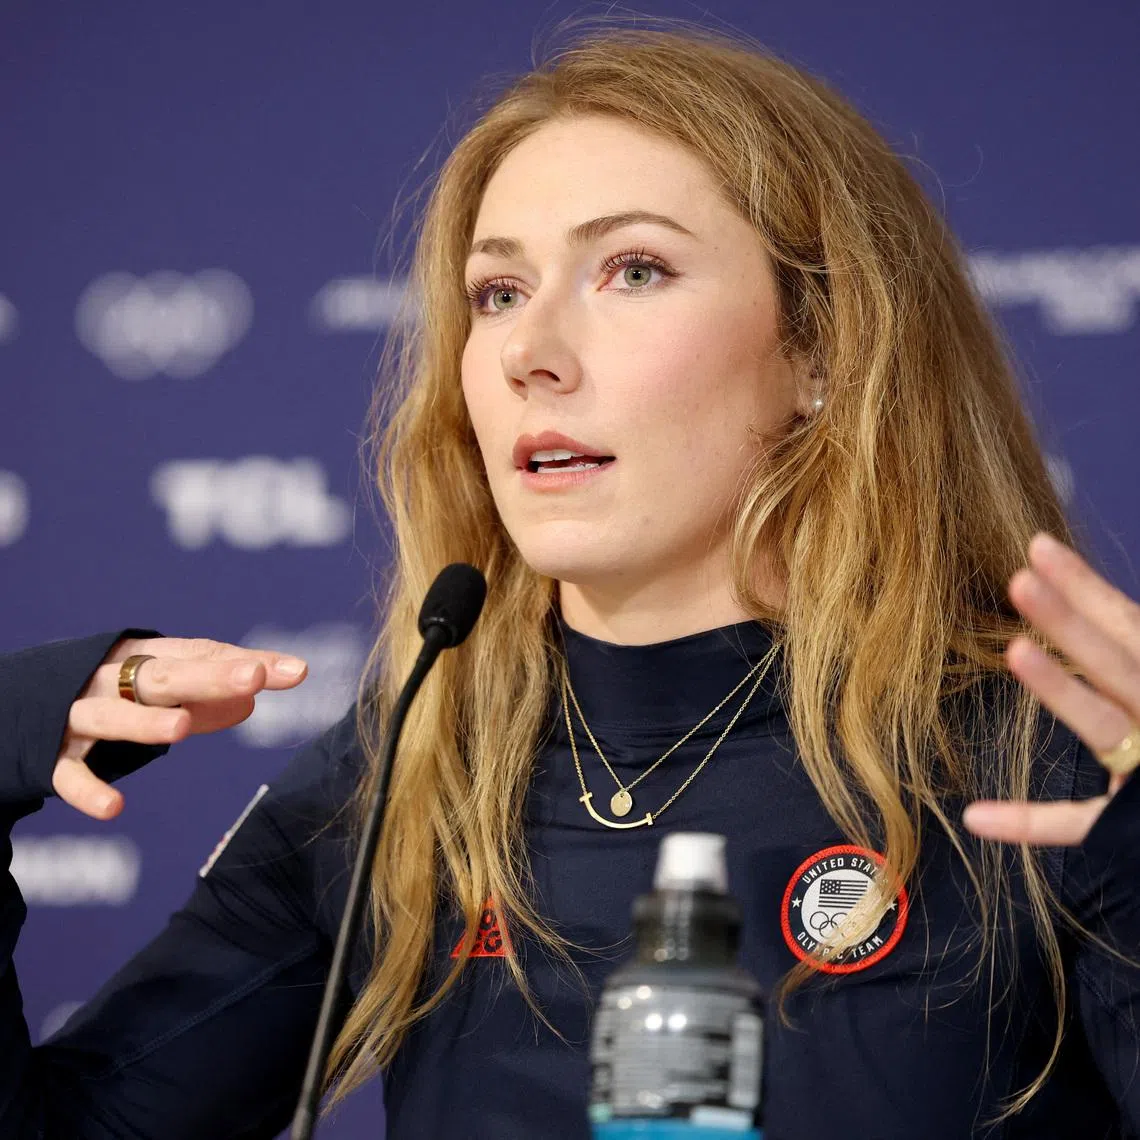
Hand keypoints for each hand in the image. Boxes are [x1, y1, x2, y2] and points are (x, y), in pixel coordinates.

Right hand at [56, 636, 307, 820]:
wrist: (7, 707)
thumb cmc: (105, 695)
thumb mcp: (157, 691)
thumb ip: (204, 701)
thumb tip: (252, 706)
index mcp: (144, 659)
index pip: (203, 655)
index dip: (246, 663)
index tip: (296, 671)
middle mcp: (111, 680)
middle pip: (165, 675)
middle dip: (210, 675)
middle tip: (255, 676)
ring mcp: (77, 715)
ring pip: (112, 717)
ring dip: (144, 721)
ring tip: (181, 728)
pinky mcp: (47, 756)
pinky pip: (68, 774)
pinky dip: (88, 791)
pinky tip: (114, 809)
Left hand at [963, 533, 1138, 845]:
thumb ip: (1128, 647)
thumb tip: (1087, 598)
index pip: (1126, 625)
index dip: (1085, 587)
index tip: (1038, 547)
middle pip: (1115, 662)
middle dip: (1071, 622)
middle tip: (1018, 579)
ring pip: (1103, 726)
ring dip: (1061, 689)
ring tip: (1015, 651)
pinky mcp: (1133, 827)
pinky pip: (1080, 824)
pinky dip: (1031, 823)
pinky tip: (976, 816)